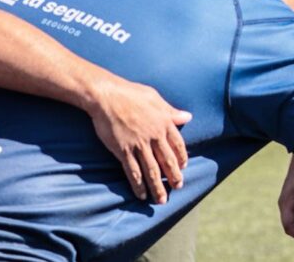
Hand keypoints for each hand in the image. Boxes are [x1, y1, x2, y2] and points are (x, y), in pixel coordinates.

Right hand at [85, 77, 190, 203]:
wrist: (106, 96)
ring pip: (151, 171)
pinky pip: (132, 172)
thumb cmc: (131, 93)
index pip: (178, 145)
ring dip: (157, 187)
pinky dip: (138, 185)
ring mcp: (139, 145)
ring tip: (161, 200)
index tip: (183, 167)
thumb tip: (187, 117)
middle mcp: (154, 136)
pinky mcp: (123, 151)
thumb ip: (171, 112)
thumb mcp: (155, 98)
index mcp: (164, 123)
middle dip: (173, 177)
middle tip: (178, 187)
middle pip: (167, 161)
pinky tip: (141, 195)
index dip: (181, 158)